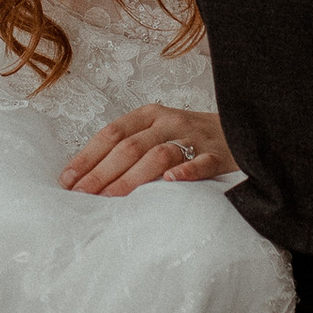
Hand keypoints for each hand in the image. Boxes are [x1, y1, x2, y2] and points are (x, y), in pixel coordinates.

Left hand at [59, 105, 232, 193]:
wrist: (245, 128)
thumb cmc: (191, 138)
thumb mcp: (159, 132)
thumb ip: (130, 147)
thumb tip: (87, 177)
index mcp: (150, 114)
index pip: (111, 133)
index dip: (87, 157)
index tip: (67, 180)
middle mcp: (169, 121)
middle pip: (129, 146)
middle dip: (101, 173)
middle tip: (82, 197)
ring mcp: (195, 136)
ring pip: (159, 155)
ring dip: (132, 178)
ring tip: (112, 198)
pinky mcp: (220, 153)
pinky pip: (202, 161)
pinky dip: (186, 171)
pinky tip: (170, 182)